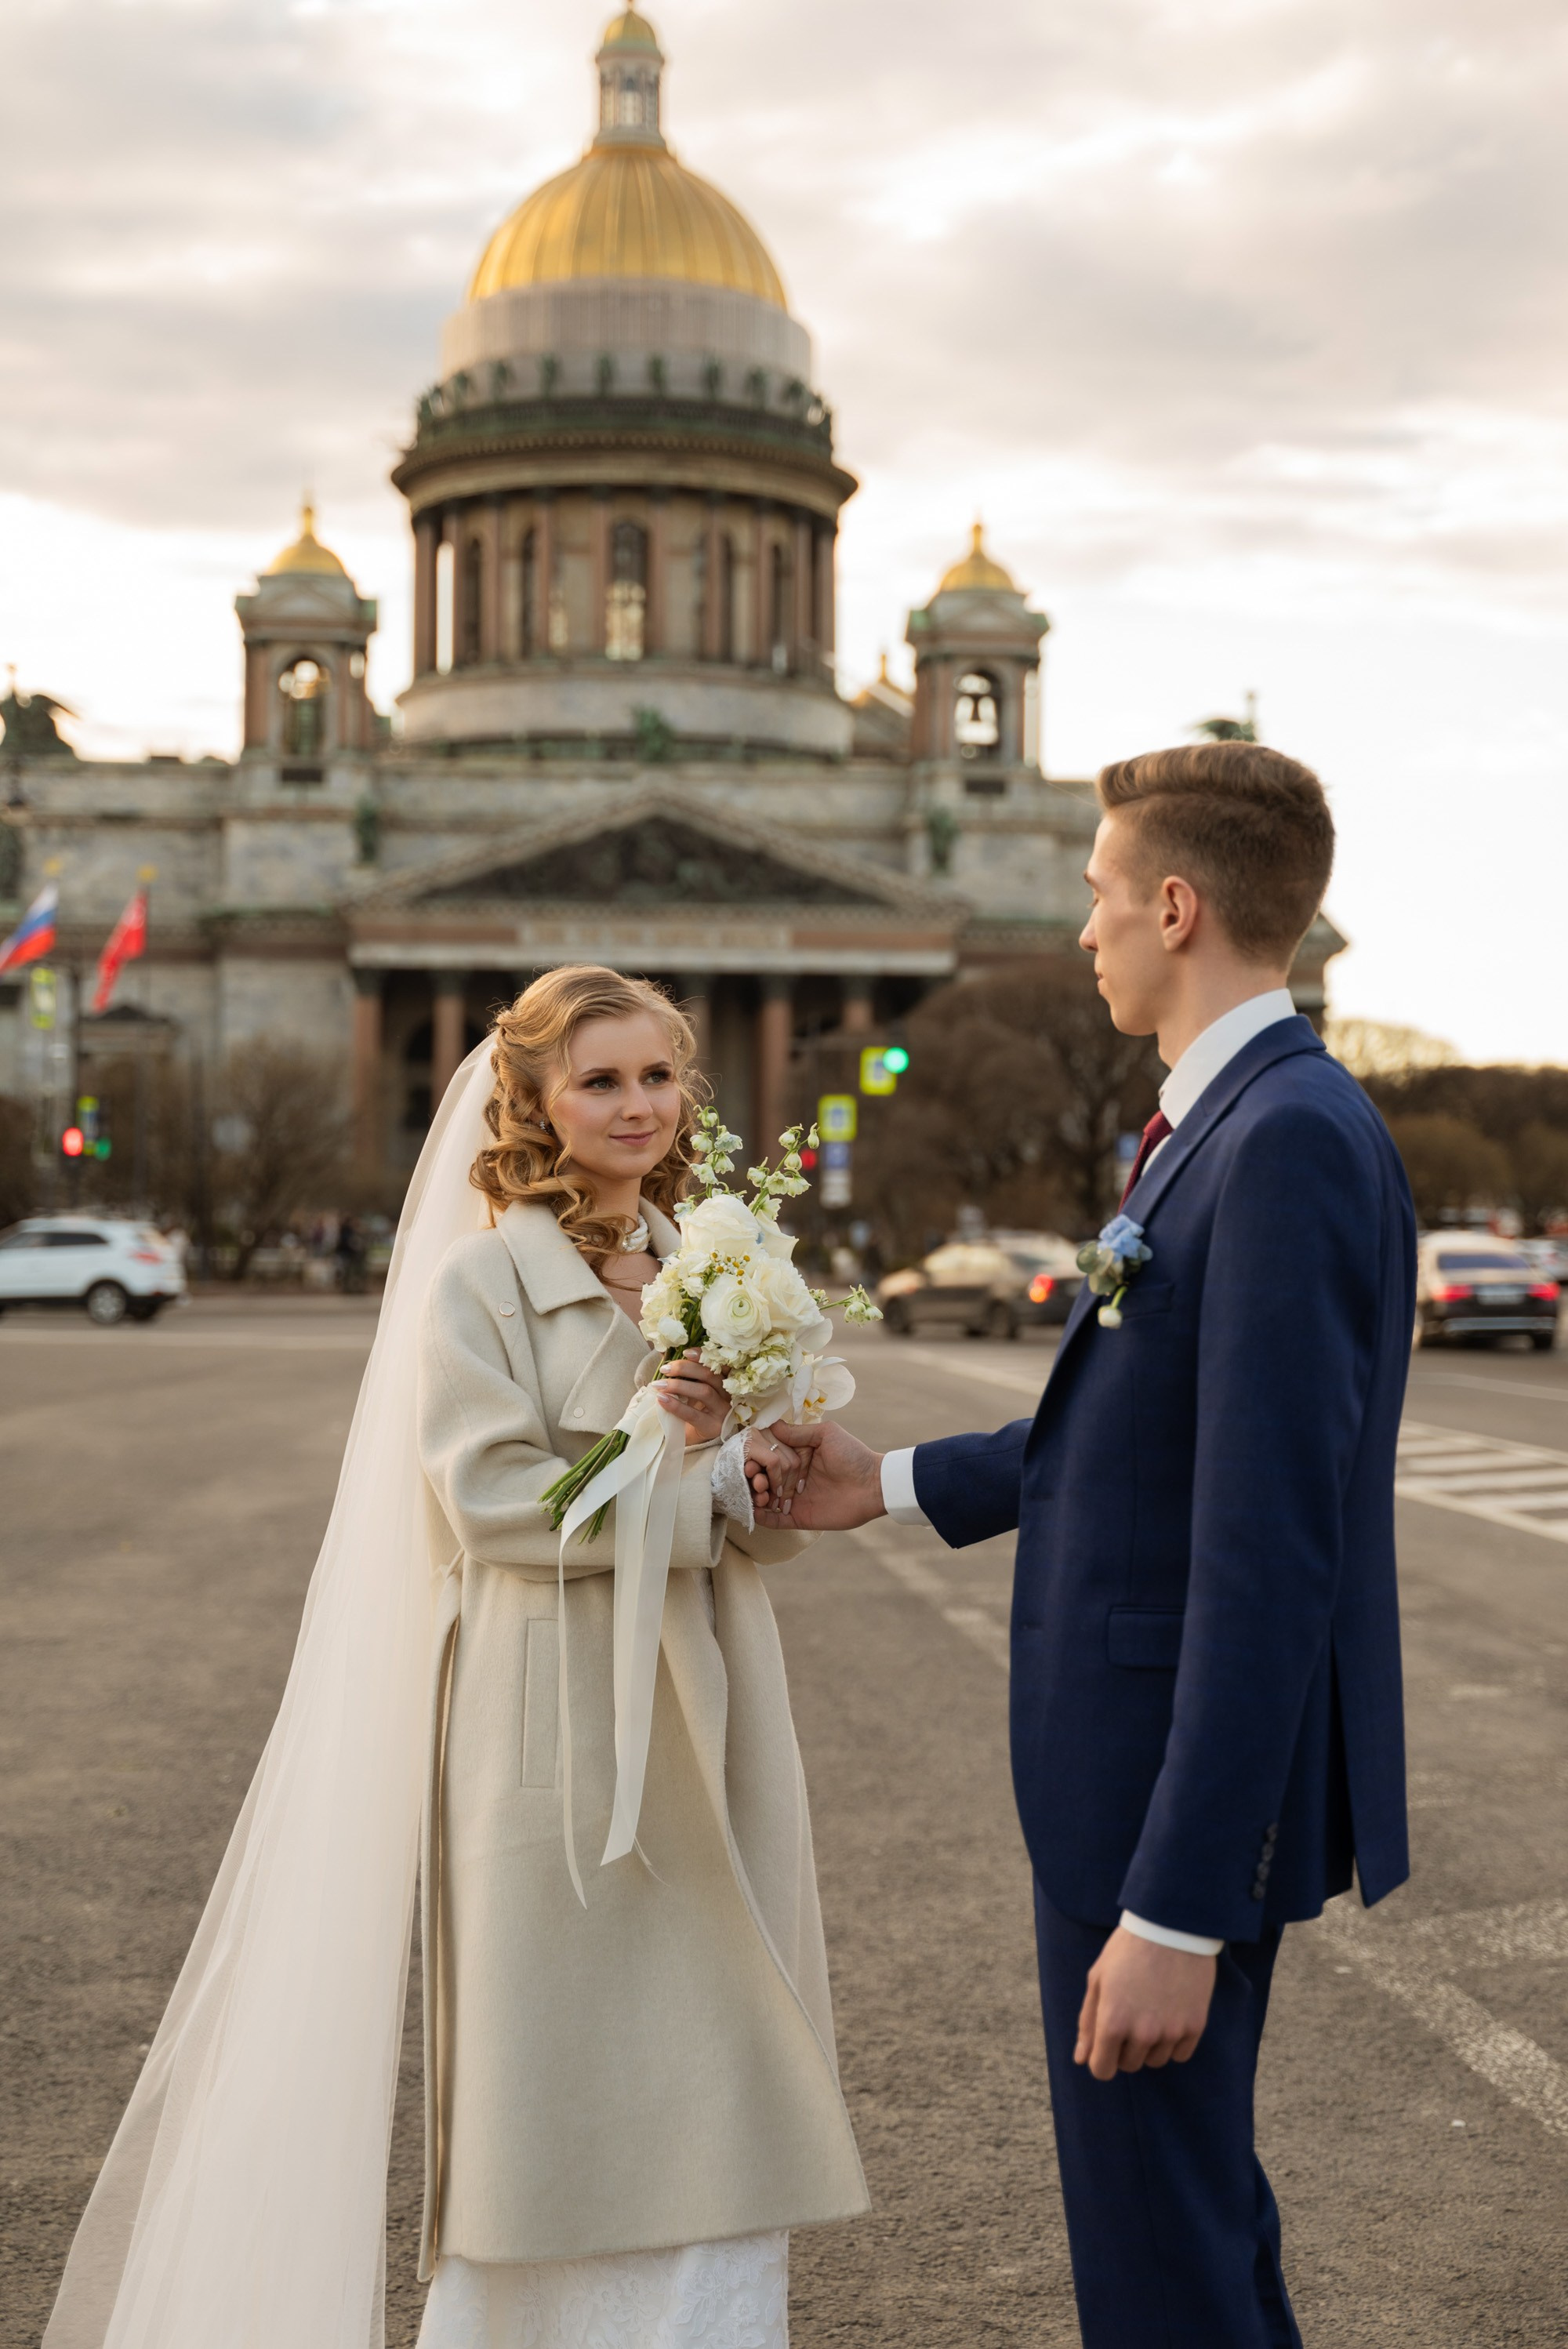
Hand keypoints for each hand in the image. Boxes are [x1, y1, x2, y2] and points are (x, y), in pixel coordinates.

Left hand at [653, 1352, 728, 1446]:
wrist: (695, 1436)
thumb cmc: (694, 1408)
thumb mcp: (693, 1389)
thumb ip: (686, 1374)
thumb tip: (665, 1353)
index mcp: (726, 1381)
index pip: (719, 1363)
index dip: (703, 1356)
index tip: (685, 1352)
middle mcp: (729, 1394)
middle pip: (710, 1375)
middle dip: (685, 1368)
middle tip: (665, 1369)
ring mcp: (723, 1411)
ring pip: (704, 1392)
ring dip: (679, 1386)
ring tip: (659, 1385)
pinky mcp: (713, 1426)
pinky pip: (694, 1414)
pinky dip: (676, 1406)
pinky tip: (662, 1400)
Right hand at [747, 1420, 885, 1529]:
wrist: (873, 1485)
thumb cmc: (853, 1455)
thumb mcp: (826, 1434)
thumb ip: (798, 1432)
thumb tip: (771, 1425)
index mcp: (798, 1457)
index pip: (769, 1457)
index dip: (757, 1458)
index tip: (748, 1459)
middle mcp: (793, 1478)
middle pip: (764, 1479)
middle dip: (754, 1479)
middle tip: (753, 1478)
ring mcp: (795, 1499)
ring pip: (765, 1500)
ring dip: (754, 1497)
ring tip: (756, 1492)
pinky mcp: (799, 1517)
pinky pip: (775, 1521)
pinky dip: (761, 1518)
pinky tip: (752, 1511)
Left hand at [1074, 1927, 1216, 2080]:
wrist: (1171, 1926)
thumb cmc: (1128, 1949)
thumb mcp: (1098, 1979)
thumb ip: (1088, 2022)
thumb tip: (1082, 2059)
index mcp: (1112, 2021)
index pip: (1101, 2070)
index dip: (1100, 2059)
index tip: (1105, 2044)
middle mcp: (1142, 2033)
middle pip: (1129, 2065)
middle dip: (1124, 2047)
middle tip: (1130, 2013)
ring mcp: (1171, 2032)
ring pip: (1155, 2061)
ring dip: (1150, 2044)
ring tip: (1150, 2008)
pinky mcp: (1195, 2027)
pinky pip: (1180, 2055)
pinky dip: (1173, 2042)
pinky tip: (1170, 2013)